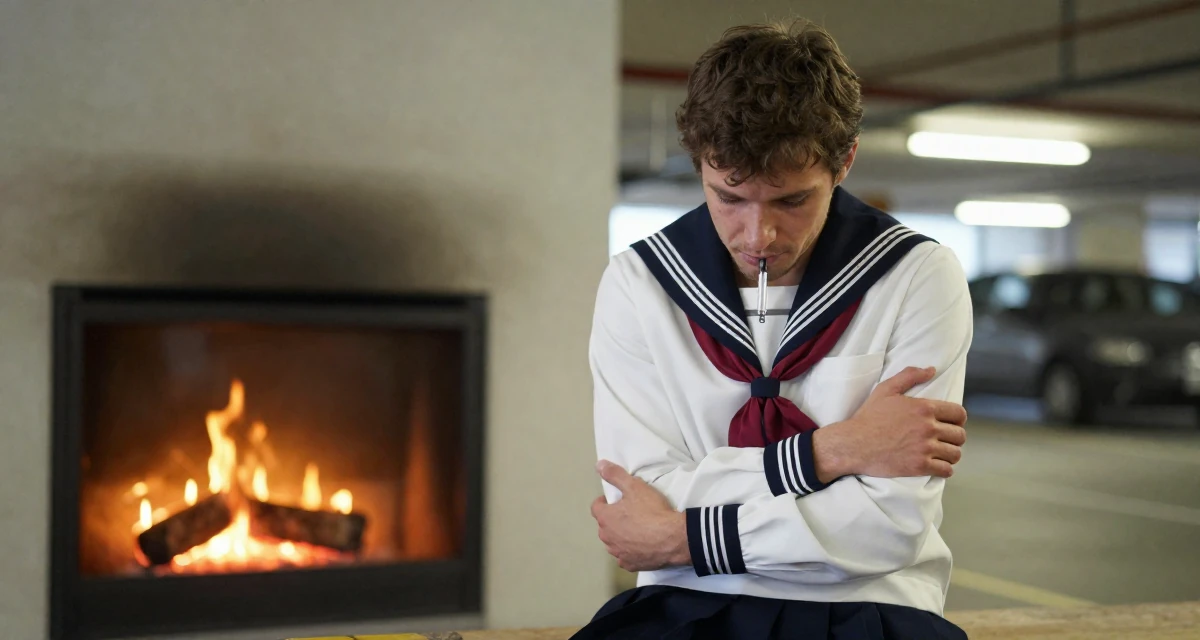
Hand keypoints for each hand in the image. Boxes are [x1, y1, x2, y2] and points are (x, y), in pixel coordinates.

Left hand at [590, 460, 689, 571]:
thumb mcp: (634, 486)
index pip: (596, 507)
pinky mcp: (630, 564)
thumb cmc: (652, 511)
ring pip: (614, 542)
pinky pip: (625, 557)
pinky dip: (630, 551)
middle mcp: (607, 538)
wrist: (674, 538)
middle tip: (630, 513)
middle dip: (613, 519)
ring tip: (637, 529)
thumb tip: (599, 465)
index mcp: (606, 518)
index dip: (605, 501)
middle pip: (605, 526)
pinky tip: (642, 546)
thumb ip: (615, 475)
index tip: (616, 500)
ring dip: (620, 536)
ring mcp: (618, 553)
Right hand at [813, 366, 966, 481]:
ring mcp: (925, 449)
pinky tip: (938, 466)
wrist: (853, 444)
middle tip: (946, 439)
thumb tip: (931, 370)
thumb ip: (910, 375)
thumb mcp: (886, 389)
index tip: (952, 423)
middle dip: (955, 437)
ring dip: (951, 454)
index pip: (958, 414)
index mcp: (924, 408)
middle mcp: (928, 428)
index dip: (958, 419)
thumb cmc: (868, 417)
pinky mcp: (919, 466)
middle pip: (960, 435)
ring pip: (955, 454)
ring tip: (943, 453)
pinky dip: (945, 469)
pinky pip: (945, 470)